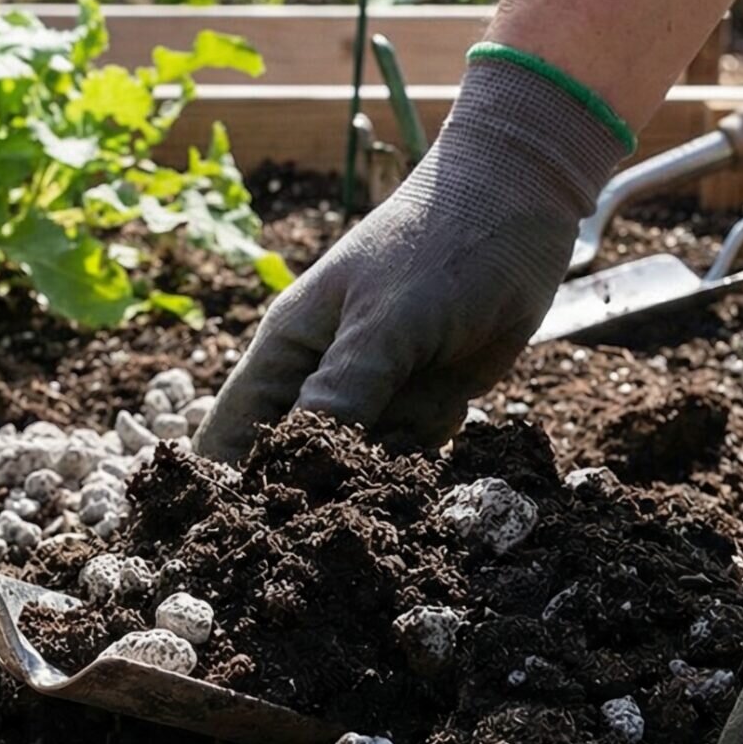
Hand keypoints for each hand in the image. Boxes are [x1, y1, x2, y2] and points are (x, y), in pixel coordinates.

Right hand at [195, 54, 625, 460]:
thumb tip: (297, 470)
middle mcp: (318, 380)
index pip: (227, 438)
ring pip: (360, 469)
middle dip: (327, 482)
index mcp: (285, 352)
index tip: (240, 535)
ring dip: (394, 457)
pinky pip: (411, 456)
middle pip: (297, 467)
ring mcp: (371, 395)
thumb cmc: (440, 245)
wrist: (521, 208)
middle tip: (374, 456)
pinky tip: (454, 391)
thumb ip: (344, 392)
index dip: (222, 490)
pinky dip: (432, 441)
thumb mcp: (389, 320)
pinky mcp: (420, 404)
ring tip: (426, 388)